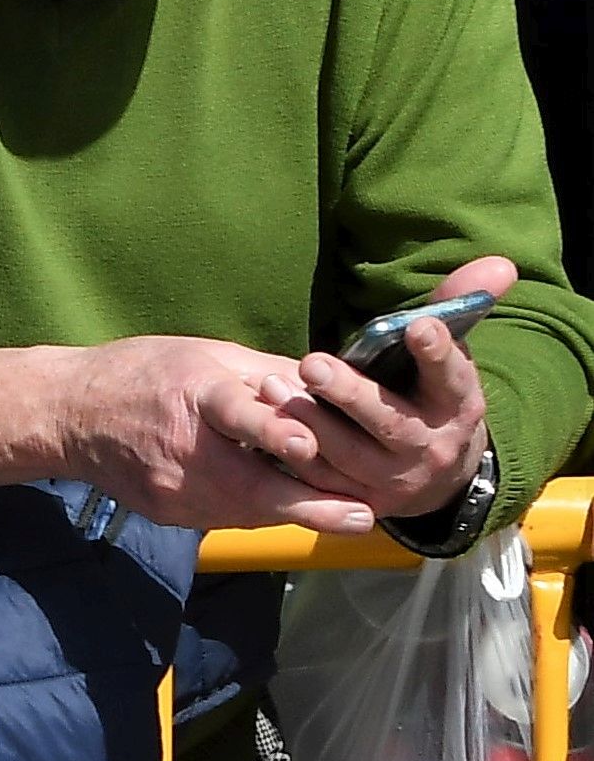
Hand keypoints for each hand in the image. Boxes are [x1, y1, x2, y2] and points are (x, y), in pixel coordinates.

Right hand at [50, 332, 375, 531]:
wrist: (68, 415)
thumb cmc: (142, 373)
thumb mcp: (203, 354)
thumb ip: (267, 373)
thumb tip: (331, 386)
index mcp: (189, 393)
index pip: (234, 413)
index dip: (270, 429)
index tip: (307, 444)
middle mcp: (180, 446)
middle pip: (250, 483)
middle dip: (311, 504)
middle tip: (364, 514)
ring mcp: (171, 488)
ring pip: (247, 509)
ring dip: (297, 510)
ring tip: (347, 514)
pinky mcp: (169, 512)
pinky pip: (227, 515)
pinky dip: (261, 510)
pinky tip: (288, 506)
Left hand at [295, 255, 519, 525]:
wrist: (435, 471)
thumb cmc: (429, 393)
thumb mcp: (447, 356)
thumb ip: (458, 307)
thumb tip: (497, 263)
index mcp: (457, 406)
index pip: (451, 378)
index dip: (437, 353)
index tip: (418, 325)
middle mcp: (430, 447)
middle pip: (391, 423)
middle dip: (351, 394)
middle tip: (312, 362)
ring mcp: (394, 478)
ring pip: (349, 454)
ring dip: (310, 422)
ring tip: (271, 386)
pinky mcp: (358, 498)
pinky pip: (321, 480)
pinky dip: (292, 455)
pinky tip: (262, 423)